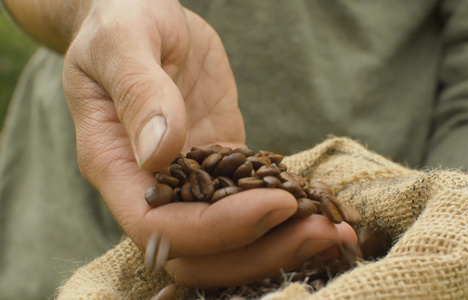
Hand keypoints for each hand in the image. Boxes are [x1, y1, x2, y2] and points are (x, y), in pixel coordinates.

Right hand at [62, 0, 356, 286]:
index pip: (159, 226)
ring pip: (231, 238)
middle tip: (321, 232)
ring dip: (281, 242)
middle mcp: (152, 185)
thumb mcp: (123, 42)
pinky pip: (253, 201)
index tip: (273, 205)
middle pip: (200, 250)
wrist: (141, 13)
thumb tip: (161, 153)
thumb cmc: (122, 18)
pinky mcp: (221, 162)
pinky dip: (287, 213)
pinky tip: (323, 207)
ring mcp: (190, 177)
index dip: (215, 229)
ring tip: (335, 231)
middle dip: (259, 250)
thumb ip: (139, 93)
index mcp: (115, 165)